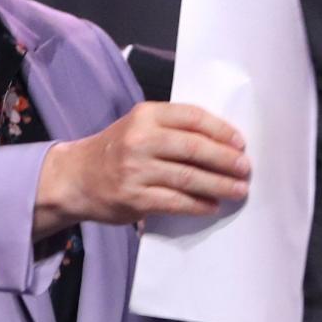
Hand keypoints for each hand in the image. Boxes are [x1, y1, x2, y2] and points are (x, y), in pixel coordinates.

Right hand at [34, 102, 249, 237]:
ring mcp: (136, 170)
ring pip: (188, 177)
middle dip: (225, 159)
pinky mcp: (134, 198)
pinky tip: (212, 206)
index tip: (240, 143)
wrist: (76, 177)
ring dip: (218, 185)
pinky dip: (198, 205)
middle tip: (245, 168)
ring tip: (238, 189)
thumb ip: (172, 128)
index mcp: (145, 115)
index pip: (192, 117)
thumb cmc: (116, 150)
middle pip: (194, 148)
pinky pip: (175, 202)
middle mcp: (140, 139)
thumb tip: (222, 142)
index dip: (220, 130)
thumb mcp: (138, 126)